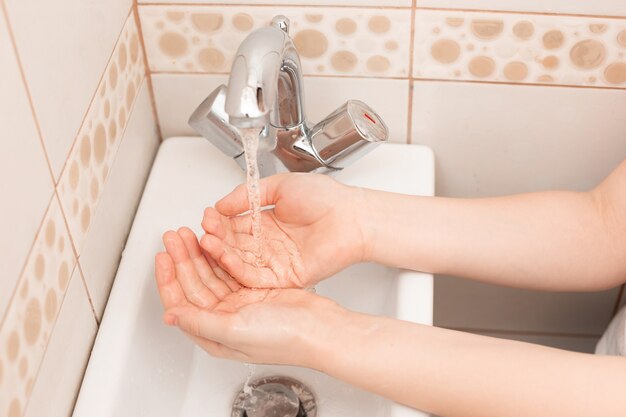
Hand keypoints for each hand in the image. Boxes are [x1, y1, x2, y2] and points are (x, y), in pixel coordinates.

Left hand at [155, 227, 345, 365]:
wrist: (320, 328)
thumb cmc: (285, 338)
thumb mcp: (235, 331)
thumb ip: (200, 322)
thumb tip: (170, 315)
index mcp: (214, 334)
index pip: (181, 303)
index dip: (169, 279)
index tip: (163, 256)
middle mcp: (224, 318)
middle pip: (194, 284)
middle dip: (182, 258)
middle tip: (175, 235)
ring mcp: (240, 302)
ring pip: (211, 273)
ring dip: (199, 253)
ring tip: (191, 232)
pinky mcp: (256, 289)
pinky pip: (230, 268)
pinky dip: (220, 253)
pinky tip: (214, 240)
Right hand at [200, 173, 367, 287]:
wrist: (352, 216)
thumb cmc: (325, 198)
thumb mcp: (279, 186)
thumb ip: (248, 195)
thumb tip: (220, 204)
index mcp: (266, 222)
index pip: (234, 225)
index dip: (219, 221)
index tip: (207, 215)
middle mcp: (268, 244)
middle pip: (233, 245)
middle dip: (215, 237)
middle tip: (201, 229)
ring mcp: (275, 262)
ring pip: (240, 262)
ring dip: (221, 253)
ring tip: (206, 242)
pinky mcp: (283, 277)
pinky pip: (255, 277)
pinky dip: (237, 268)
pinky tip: (224, 256)